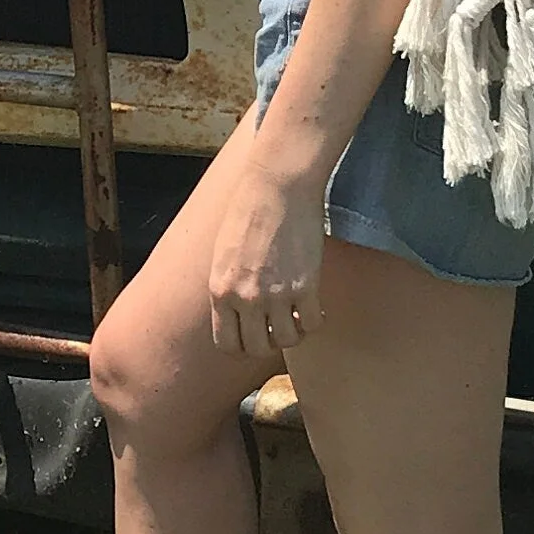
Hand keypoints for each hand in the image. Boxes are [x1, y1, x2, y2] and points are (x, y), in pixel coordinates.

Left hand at [206, 156, 325, 371]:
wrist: (277, 186)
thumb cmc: (247, 210)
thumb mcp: (222, 253)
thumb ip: (227, 285)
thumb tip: (236, 309)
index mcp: (220, 291)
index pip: (227, 343)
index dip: (242, 345)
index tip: (253, 336)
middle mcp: (245, 299)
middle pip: (257, 348)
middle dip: (268, 343)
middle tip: (277, 328)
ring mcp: (276, 295)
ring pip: (287, 341)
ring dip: (293, 334)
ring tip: (296, 318)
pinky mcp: (306, 287)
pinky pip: (311, 323)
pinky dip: (314, 321)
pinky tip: (314, 308)